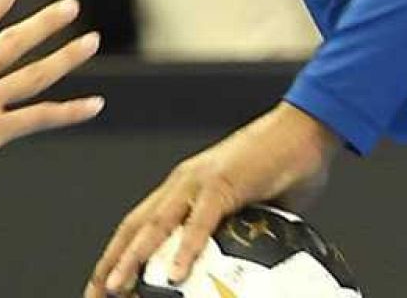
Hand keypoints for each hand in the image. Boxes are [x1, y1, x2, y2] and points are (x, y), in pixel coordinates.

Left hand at [86, 102, 338, 295]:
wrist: (310, 126)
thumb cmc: (289, 161)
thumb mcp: (257, 205)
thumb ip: (243, 229)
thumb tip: (247, 262)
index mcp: (188, 185)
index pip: (141, 224)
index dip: (119, 254)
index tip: (107, 286)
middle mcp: (185, 181)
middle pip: (134, 226)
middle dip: (111, 263)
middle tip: (96, 296)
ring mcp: (202, 180)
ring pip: (156, 224)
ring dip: (132, 258)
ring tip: (116, 289)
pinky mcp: (226, 183)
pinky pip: (200, 221)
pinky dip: (185, 248)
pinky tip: (174, 273)